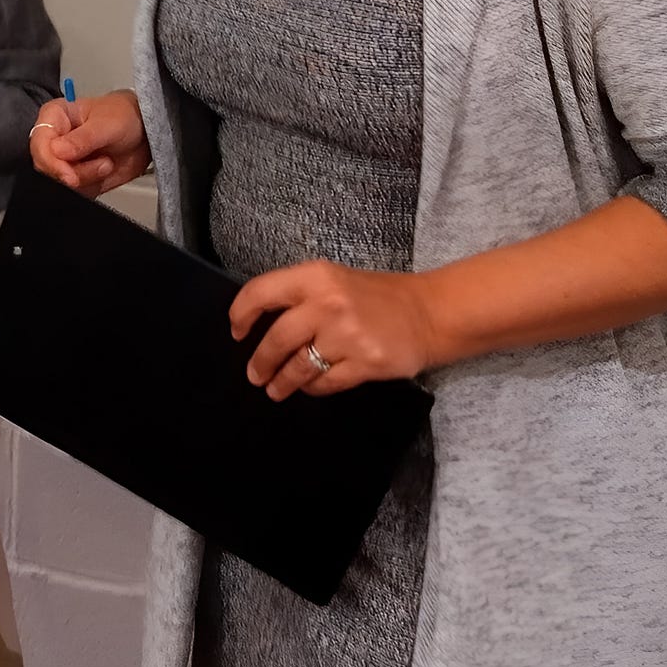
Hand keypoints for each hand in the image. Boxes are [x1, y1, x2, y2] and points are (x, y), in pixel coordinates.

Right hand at [29, 88, 150, 195]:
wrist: (143, 133)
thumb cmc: (124, 116)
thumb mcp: (107, 124)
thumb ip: (82, 139)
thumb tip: (57, 151)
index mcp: (55, 117)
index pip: (39, 143)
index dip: (51, 163)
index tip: (69, 176)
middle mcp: (54, 140)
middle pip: (45, 168)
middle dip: (73, 174)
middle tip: (102, 165)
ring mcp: (62, 161)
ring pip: (59, 183)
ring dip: (87, 179)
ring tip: (107, 163)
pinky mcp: (73, 178)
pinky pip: (74, 193)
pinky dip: (91, 187)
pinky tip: (104, 171)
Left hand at [230, 259, 440, 400]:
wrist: (430, 313)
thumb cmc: (377, 297)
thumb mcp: (334, 280)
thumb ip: (299, 296)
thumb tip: (259, 323)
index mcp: (316, 277)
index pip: (261, 293)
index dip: (241, 315)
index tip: (236, 331)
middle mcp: (328, 304)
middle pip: (277, 339)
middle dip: (260, 362)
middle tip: (254, 375)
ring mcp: (347, 336)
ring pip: (298, 367)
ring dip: (282, 382)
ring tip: (275, 389)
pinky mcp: (365, 363)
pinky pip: (325, 383)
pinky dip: (313, 388)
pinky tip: (310, 387)